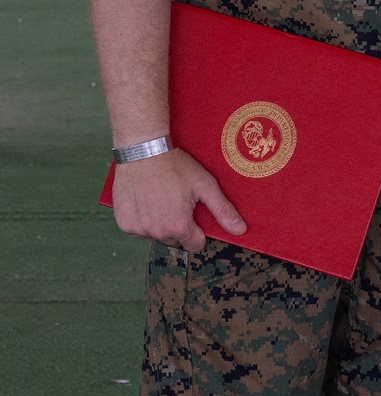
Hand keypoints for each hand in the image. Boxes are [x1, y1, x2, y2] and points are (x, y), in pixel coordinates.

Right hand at [112, 147, 245, 250]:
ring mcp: (138, 230)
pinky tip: (145, 201)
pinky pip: (138, 230)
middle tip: (177, 202)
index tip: (194, 215)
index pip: (195, 244)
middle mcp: (158, 233)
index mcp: (179, 227)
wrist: (143, 151)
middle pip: (174, 240)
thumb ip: (222, 210)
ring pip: (155, 235)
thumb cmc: (176, 166)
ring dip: (159, 224)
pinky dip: (142, 220)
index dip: (198, 231)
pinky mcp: (124, 224)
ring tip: (161, 199)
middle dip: (178, 226)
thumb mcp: (204, 185)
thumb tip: (240, 231)